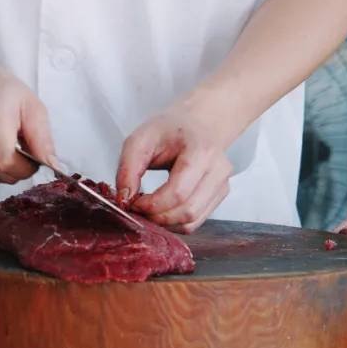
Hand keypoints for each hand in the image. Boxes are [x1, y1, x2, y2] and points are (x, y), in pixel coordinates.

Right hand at [0, 57, 57, 185]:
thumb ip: (42, 138)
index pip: (11, 165)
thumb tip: (52, 165)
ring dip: (7, 168)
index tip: (33, 155)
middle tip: (20, 145)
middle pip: (5, 175)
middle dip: (21, 168)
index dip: (28, 167)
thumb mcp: (29, 104)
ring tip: (4, 143)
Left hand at [116, 103, 233, 233]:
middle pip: (187, 210)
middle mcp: (218, 169)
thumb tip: (124, 198)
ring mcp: (222, 184)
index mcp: (201, 151)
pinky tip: (161, 211)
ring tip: (148, 210)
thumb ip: (128, 168)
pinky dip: (175, 223)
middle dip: (156, 217)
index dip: (152, 205)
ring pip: (192, 220)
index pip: (178, 192)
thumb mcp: (140, 140)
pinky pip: (196, 221)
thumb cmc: (169, 130)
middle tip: (138, 209)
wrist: (196, 124)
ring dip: (165, 223)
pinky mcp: (219, 196)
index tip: (133, 202)